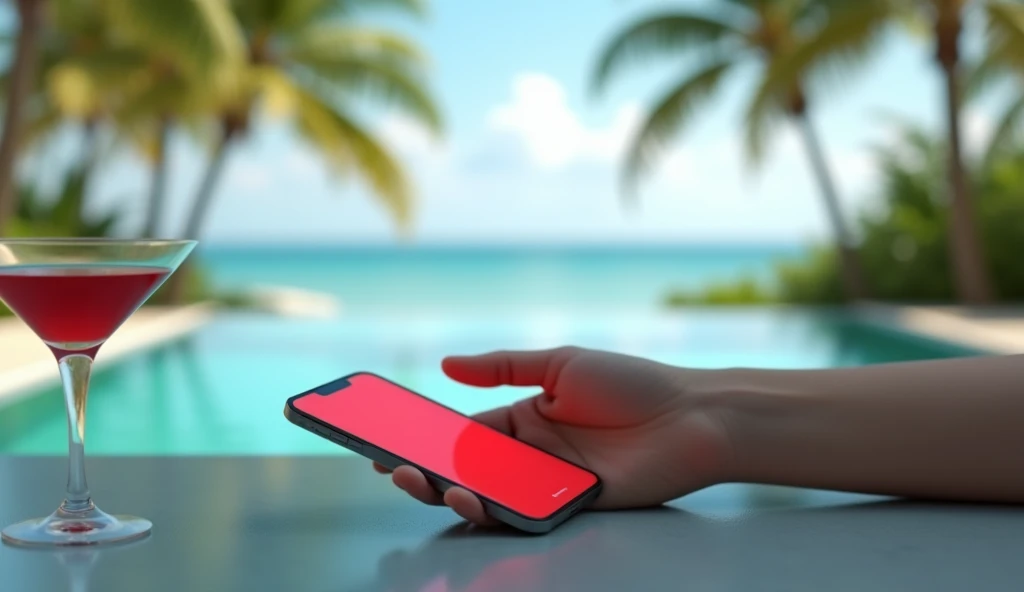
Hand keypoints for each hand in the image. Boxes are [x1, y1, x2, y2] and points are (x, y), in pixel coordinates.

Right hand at [374, 346, 734, 525]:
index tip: (387, 440)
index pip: (464, 433)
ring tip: (432, 484)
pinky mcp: (571, 508)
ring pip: (489, 497)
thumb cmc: (630, 383)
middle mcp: (531, 455)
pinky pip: (524, 515)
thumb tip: (445, 364)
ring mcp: (549, 484)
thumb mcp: (561, 363)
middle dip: (427, 472)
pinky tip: (473, 500)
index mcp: (524, 418)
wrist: (691, 416)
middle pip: (468, 470)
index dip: (426, 438)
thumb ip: (503, 365)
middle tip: (396, 469)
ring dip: (453, 494)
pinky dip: (494, 512)